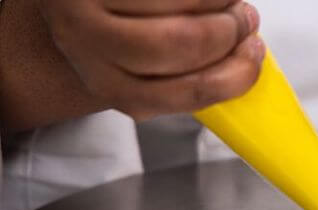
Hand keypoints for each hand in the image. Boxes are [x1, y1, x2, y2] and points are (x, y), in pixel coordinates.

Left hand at [37, 0, 263, 118]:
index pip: (188, 92)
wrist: (61, 2)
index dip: (236, 74)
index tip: (255, 54)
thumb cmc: (109, 31)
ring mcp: (80, 5)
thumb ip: (184, 72)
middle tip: (246, 18)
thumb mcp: (137, 66)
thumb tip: (243, 59)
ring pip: (179, 1)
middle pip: (185, 42)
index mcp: (114, 87)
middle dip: (229, 30)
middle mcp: (89, 47)